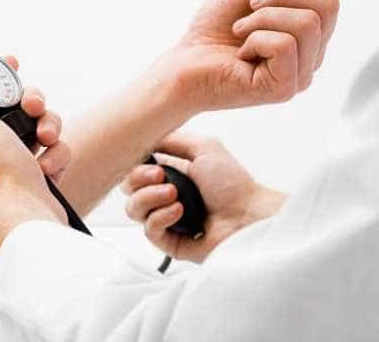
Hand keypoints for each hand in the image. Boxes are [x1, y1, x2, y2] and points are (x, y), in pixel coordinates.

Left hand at [0, 56, 67, 251]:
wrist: (25, 218)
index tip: (12, 63)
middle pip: (14, 105)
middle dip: (30, 102)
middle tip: (33, 106)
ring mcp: (12, 160)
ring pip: (38, 125)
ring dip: (48, 127)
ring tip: (46, 141)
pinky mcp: (35, 174)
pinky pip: (53, 150)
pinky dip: (55, 156)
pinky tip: (47, 169)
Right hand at [122, 134, 285, 261]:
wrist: (250, 215)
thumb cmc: (233, 183)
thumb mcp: (204, 147)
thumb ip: (172, 139)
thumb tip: (146, 137)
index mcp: (169, 175)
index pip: (134, 170)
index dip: (135, 166)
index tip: (151, 162)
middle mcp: (163, 197)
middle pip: (128, 190)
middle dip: (139, 180)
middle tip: (162, 176)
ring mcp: (165, 220)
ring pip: (133, 210)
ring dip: (150, 198)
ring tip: (175, 194)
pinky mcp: (169, 242)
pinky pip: (148, 230)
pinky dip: (161, 217)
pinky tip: (179, 211)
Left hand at [150, 0, 340, 112]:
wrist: (184, 64)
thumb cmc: (213, 29)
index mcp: (310, 33)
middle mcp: (313, 56)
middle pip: (329, 4)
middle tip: (250, 9)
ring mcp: (301, 75)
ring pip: (308, 23)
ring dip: (264, 17)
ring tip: (241, 30)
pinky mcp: (284, 88)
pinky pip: (285, 44)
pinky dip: (255, 39)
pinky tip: (241, 53)